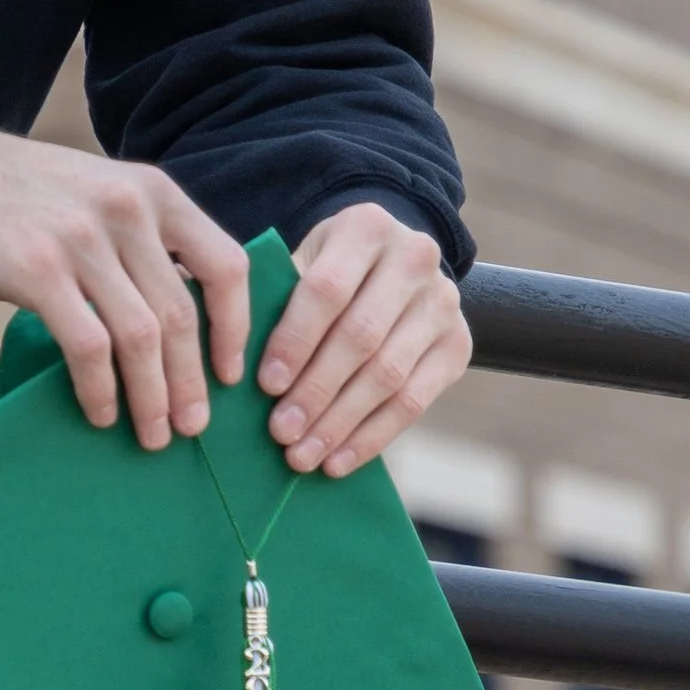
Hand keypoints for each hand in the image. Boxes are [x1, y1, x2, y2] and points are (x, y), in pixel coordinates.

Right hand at [0, 67, 251, 449]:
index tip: (232, 374)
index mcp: (153, 191)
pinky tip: (100, 413)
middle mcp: (127, 210)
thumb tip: (175, 312)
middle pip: (184, 313)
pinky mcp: (37, 270)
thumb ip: (139, 234)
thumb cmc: (13, 188)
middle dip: (194, 382)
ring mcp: (83, 239)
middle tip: (194, 427)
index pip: (225, 265)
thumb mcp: (95, 188)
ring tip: (154, 435)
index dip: (236, 328)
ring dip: (153, 397)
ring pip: (143, 337)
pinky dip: (102, 390)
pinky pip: (89, 346)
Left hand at [259, 202, 469, 476]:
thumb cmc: (330, 270)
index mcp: (367, 227)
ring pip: (389, 375)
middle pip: (360, 336)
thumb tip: (230, 359)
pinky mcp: (459, 346)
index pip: (326, 289)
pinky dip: (373, 437)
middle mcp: (415, 258)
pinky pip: (416, 402)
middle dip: (316, 391)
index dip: (295, 340)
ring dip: (341, 423)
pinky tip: (339, 461)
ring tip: (302, 455)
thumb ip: (274, 299)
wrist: (395, 265)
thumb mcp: (303, 262)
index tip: (265, 385)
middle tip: (280, 432)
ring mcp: (443, 303)